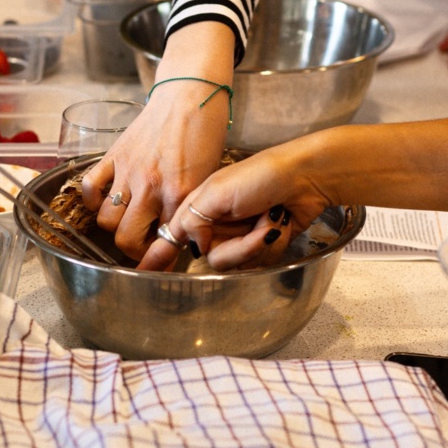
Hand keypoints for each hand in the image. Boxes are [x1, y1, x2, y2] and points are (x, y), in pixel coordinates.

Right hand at [80, 22, 236, 260]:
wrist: (191, 93)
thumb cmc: (207, 132)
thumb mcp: (209, 176)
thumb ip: (191, 206)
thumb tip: (180, 235)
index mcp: (181, 194)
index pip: (162, 244)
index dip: (160, 261)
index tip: (160, 264)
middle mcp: (152, 187)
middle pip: (125, 239)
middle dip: (133, 251)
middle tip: (142, 245)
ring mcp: (129, 171)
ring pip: (106, 219)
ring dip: (114, 226)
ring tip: (127, 221)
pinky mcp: (115, 155)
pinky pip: (91, 187)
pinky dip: (93, 200)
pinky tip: (105, 200)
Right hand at [137, 139, 335, 271]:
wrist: (306, 177)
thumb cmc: (261, 176)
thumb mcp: (217, 191)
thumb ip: (192, 219)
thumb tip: (191, 247)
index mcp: (199, 207)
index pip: (172, 236)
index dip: (156, 255)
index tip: (141, 271)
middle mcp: (216, 224)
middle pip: (213, 258)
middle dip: (239, 245)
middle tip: (256, 223)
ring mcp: (239, 234)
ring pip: (238, 263)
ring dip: (259, 241)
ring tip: (271, 217)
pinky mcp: (262, 242)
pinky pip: (260, 260)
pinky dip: (274, 242)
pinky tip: (281, 222)